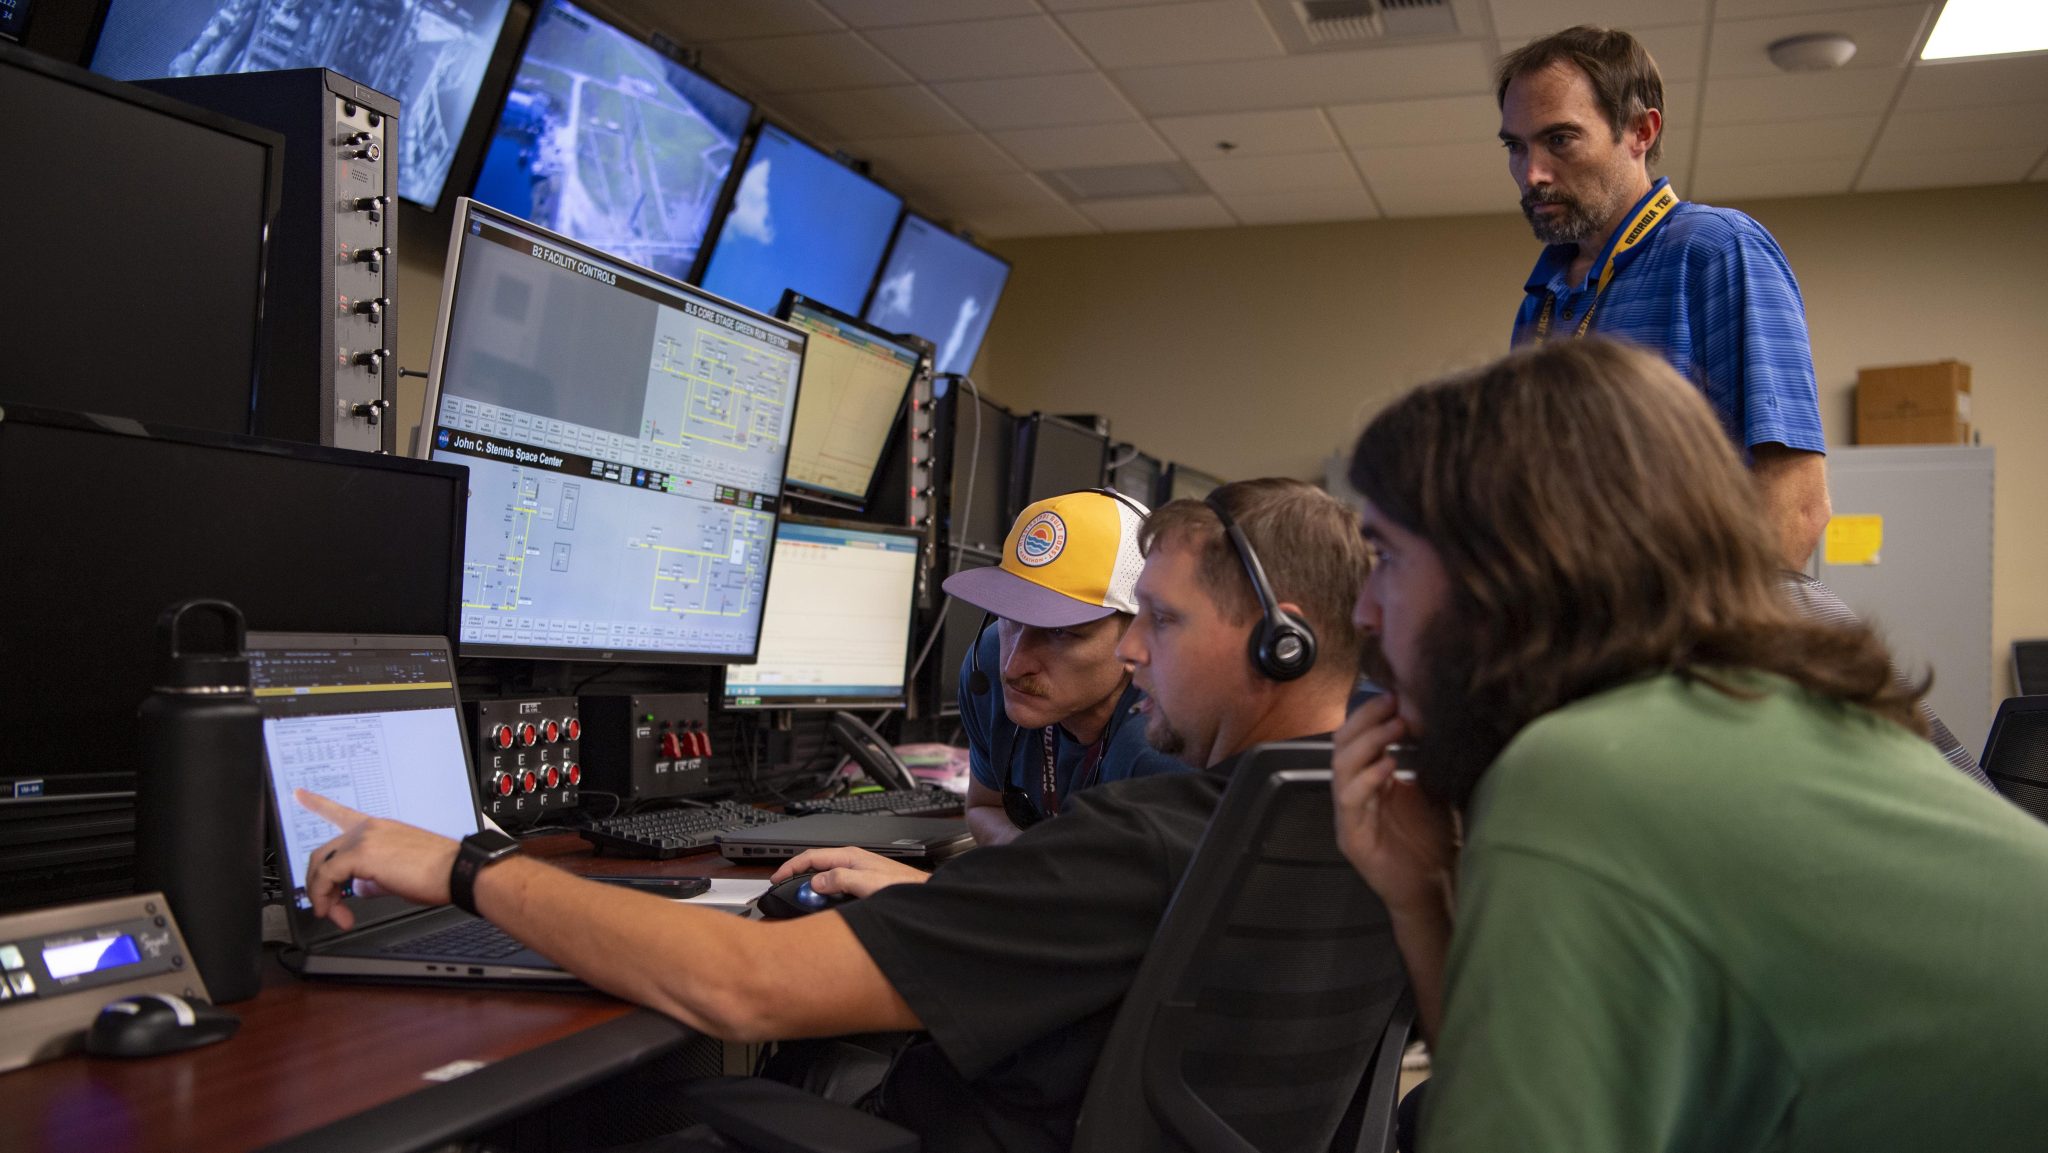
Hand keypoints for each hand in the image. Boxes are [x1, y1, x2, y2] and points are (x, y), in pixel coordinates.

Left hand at [297, 790, 461, 929]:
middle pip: (323, 853)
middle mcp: (368, 828)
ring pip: (321, 866)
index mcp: (378, 828)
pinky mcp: (361, 854)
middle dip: (318, 885)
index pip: (340, 812)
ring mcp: (363, 838)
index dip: (316, 803)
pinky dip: (325, 897)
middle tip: (328, 908)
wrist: (456, 871)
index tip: (299, 794)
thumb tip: (359, 888)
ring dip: (322, 895)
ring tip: (335, 914)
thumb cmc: (438, 873)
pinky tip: (336, 911)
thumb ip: (372, 877)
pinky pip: (327, 877)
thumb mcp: (398, 874)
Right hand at [771, 846, 927, 898]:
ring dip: (810, 888)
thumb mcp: (867, 883)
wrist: (921, 894)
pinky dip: (822, 894)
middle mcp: (850, 862)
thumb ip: (840, 879)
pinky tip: (821, 904)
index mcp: (849, 856)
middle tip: (784, 893)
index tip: (776, 878)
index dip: (790, 867)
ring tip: (800, 901)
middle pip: (815, 866)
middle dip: (797, 877)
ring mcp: (855, 872)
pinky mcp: (859, 883)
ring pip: (823, 877)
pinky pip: (833, 886)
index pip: (811, 856)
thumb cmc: (901, 887)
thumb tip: (815, 882)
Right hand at [1331, 695, 1457, 918]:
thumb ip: (1428, 759)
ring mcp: (1350, 816)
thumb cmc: (1435, 841)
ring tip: (1395, 728)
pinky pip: (1350, 801)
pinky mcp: (1352, 839)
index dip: (1371, 713)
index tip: (1396, 694)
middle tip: (1393, 704)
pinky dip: (1367, 779)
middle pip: (1343, 745)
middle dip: (1366, 720)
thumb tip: (1435, 717)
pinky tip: (1389, 765)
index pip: (1358, 736)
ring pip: (1341, 768)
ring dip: (1367, 743)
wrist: (1435, 889)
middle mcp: (1355, 793)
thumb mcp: (1435, 790)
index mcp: (1370, 779)